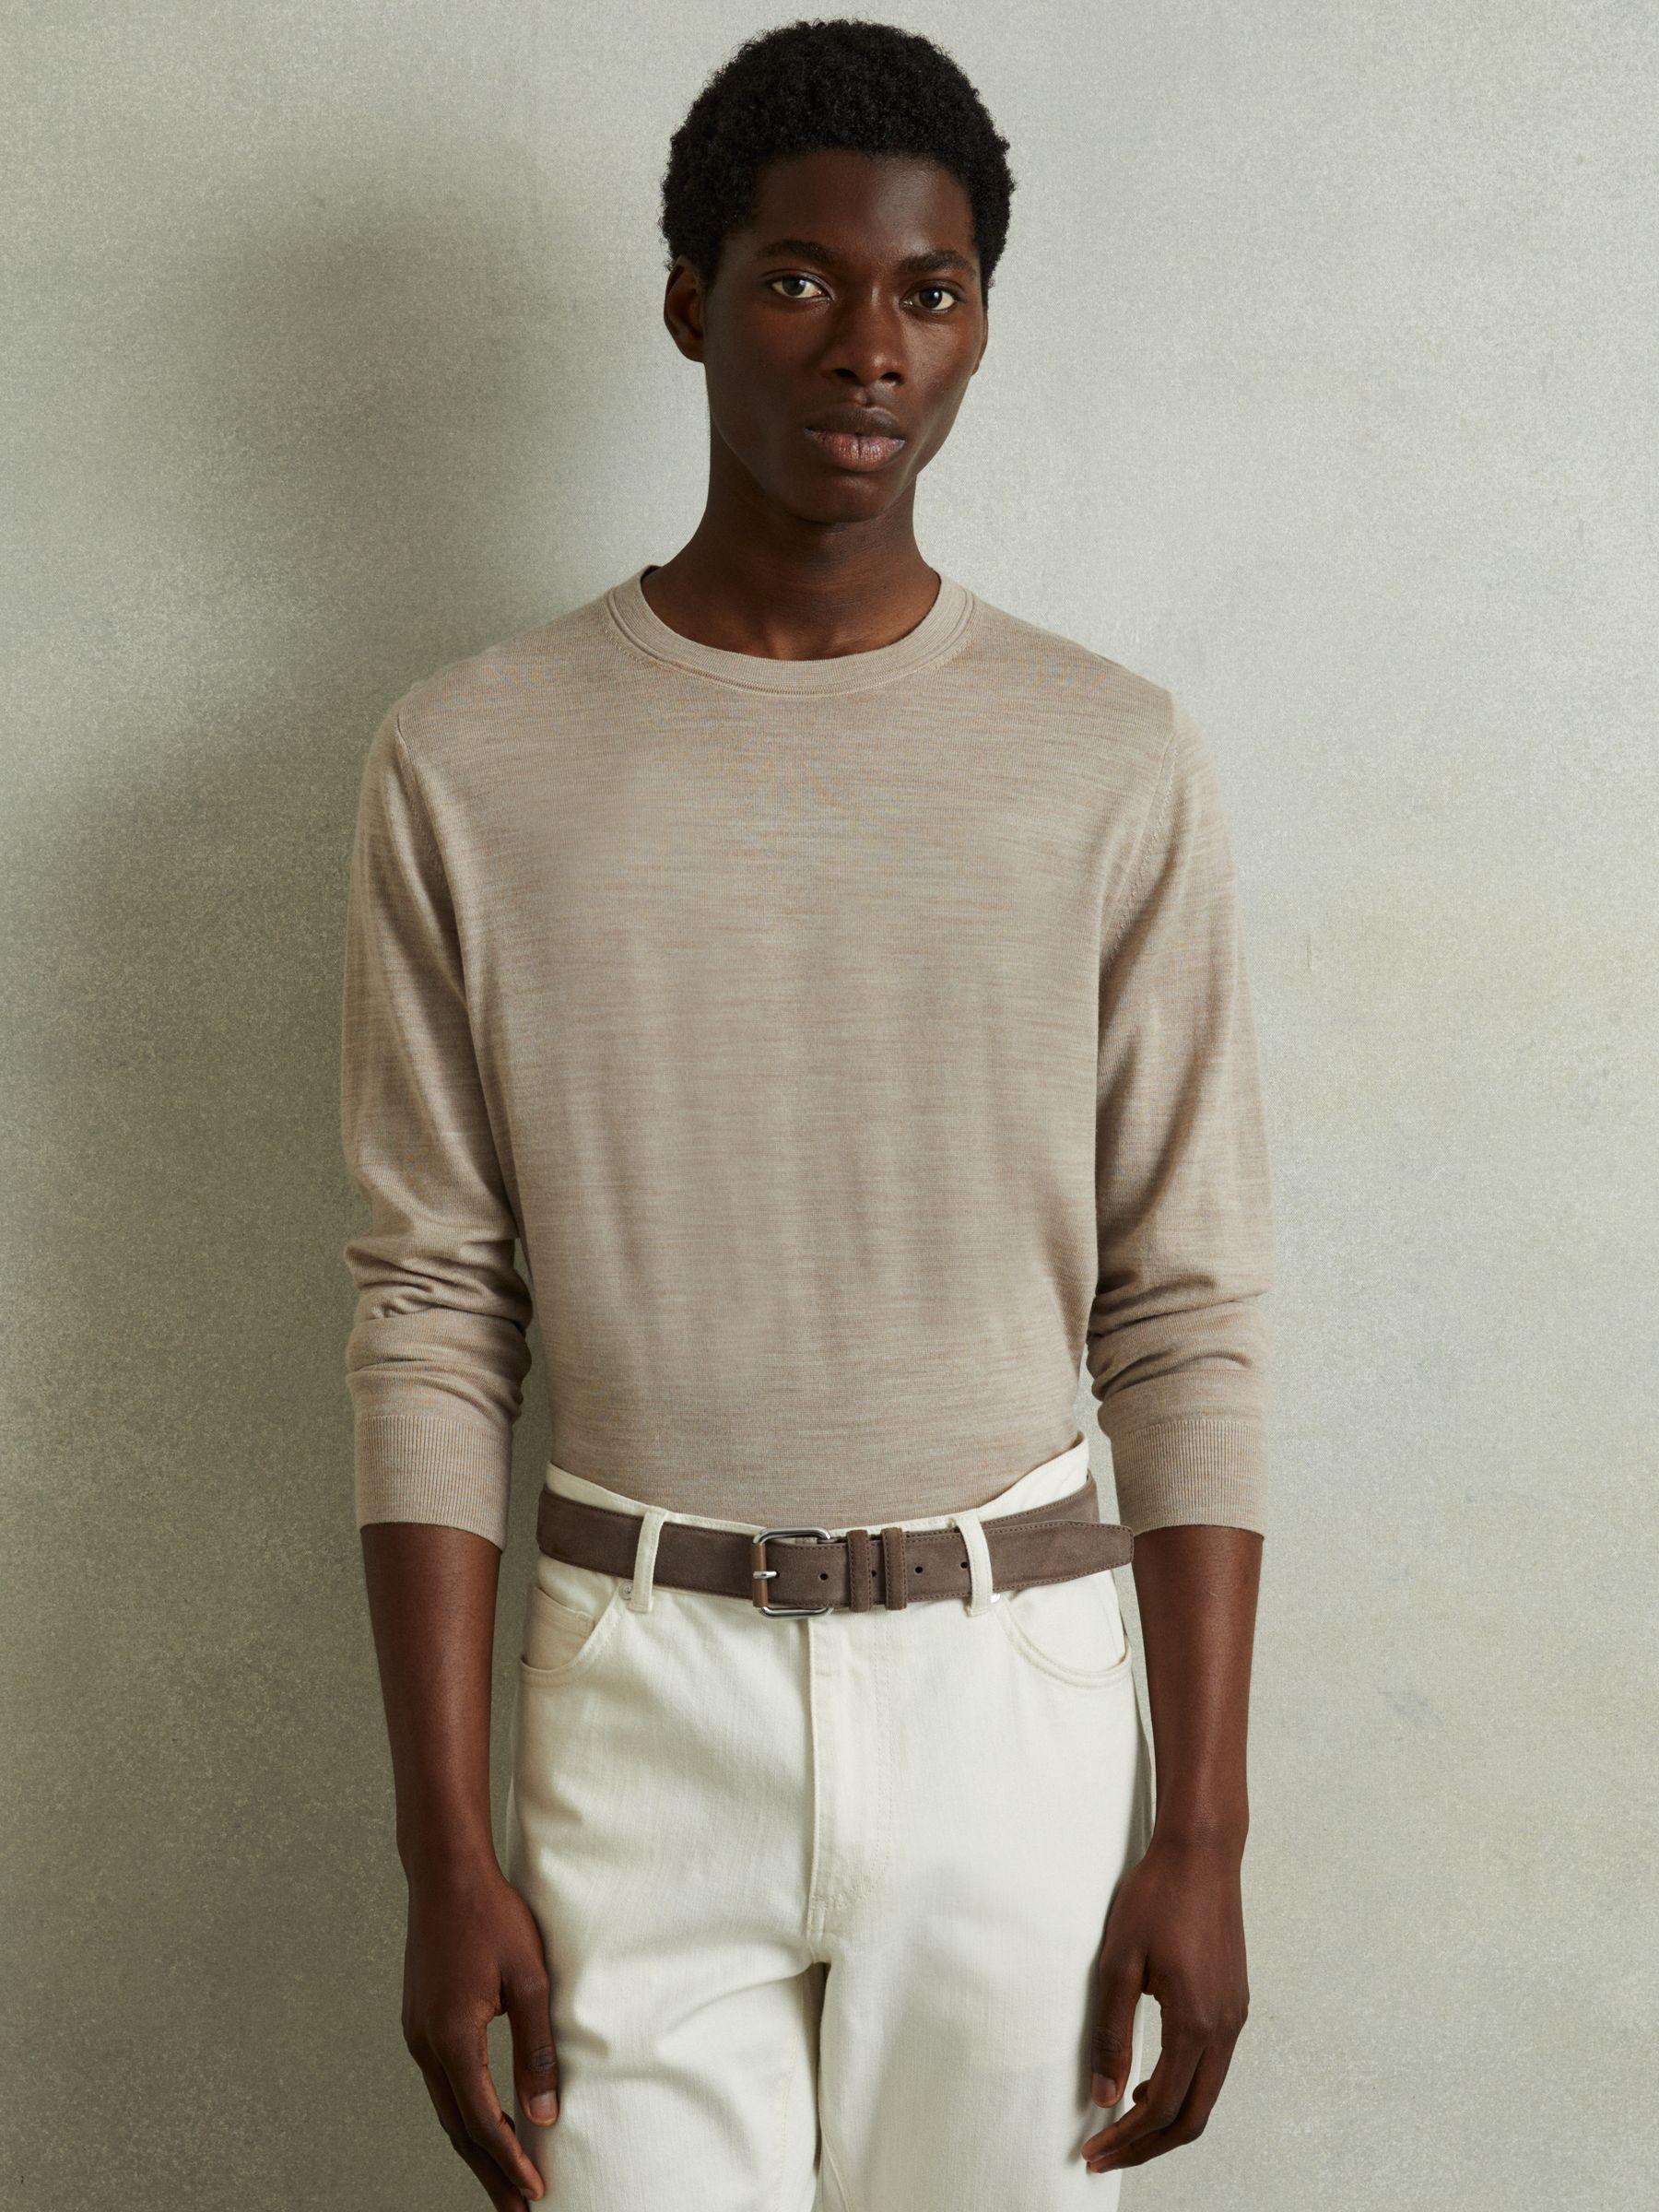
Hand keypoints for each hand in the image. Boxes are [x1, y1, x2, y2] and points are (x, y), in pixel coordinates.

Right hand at [400, 1855, 559, 2206]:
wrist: (445, 1872)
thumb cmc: (494, 1917)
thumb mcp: (529, 1979)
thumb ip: (537, 2049)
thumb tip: (544, 2115)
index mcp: (452, 2037)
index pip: (482, 2120)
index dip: (510, 2161)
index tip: (537, 2192)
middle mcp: (425, 2043)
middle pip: (458, 2127)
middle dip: (489, 2171)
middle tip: (518, 2210)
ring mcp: (416, 2032)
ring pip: (446, 2107)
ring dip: (474, 2146)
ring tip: (503, 2179)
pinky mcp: (419, 2020)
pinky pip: (441, 2081)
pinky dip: (463, 2112)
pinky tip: (482, 2123)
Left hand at [1080, 1829, 1249, 2174]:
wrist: (1201, 1852)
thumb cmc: (1157, 1898)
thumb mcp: (1118, 1964)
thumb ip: (1111, 2034)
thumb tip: (1104, 2097)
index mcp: (1196, 2023)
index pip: (1164, 2109)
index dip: (1127, 2140)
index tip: (1093, 2152)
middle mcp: (1225, 2028)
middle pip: (1194, 2116)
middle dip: (1149, 2145)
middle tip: (1106, 2153)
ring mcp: (1235, 2016)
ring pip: (1207, 2092)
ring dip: (1167, 2117)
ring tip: (1122, 2122)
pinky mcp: (1235, 2002)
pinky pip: (1213, 2064)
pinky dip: (1183, 2087)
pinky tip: (1151, 2080)